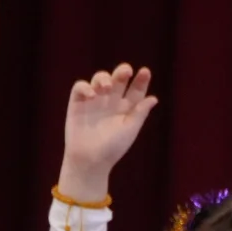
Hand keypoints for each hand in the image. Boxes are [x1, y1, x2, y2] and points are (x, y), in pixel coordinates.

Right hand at [57, 64, 157, 197]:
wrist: (90, 159)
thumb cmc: (112, 148)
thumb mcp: (129, 130)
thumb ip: (139, 113)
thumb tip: (153, 98)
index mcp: (126, 109)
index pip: (135, 91)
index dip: (141, 81)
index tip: (146, 72)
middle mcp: (111, 102)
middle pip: (118, 81)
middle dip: (122, 72)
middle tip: (126, 70)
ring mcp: (94, 101)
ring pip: (99, 79)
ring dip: (104, 78)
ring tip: (107, 87)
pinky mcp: (77, 103)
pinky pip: (80, 87)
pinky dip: (85, 87)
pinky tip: (92, 95)